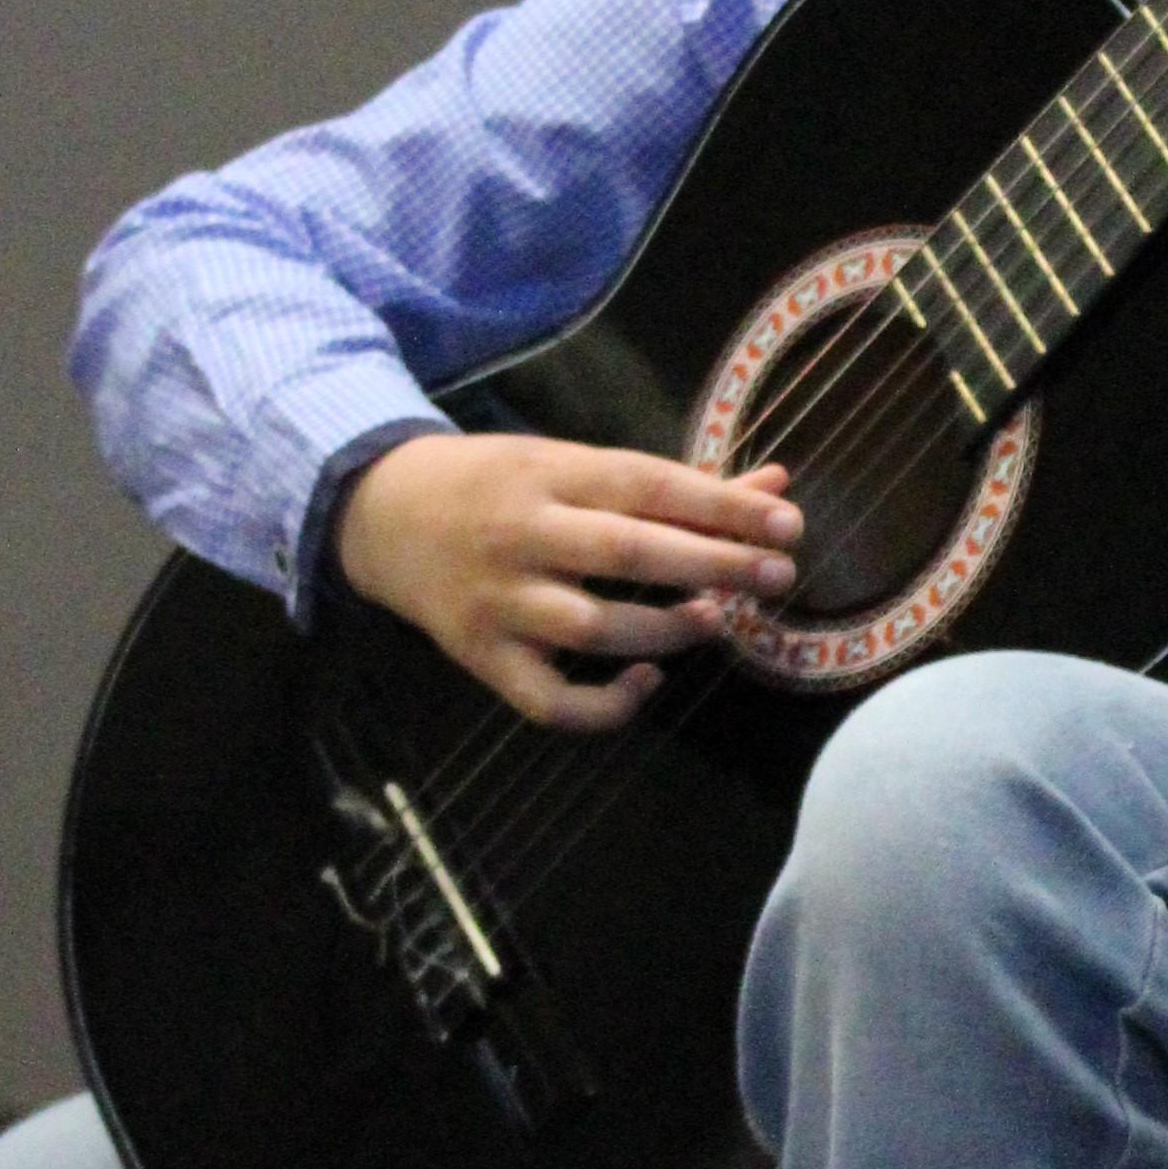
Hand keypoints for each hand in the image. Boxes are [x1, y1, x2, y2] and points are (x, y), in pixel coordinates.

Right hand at [334, 433, 800, 730]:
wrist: (380, 514)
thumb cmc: (499, 484)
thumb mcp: (575, 463)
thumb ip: (677, 484)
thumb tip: (779, 482)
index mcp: (552, 472)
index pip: (648, 485)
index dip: (722, 507)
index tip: (787, 523)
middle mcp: (523, 535)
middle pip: (626, 553)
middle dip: (712, 565)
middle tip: (778, 575)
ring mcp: (499, 602)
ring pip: (592, 629)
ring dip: (665, 632)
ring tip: (715, 621)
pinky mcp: (480, 658)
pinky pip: (548, 700)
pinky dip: (604, 705)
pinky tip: (646, 684)